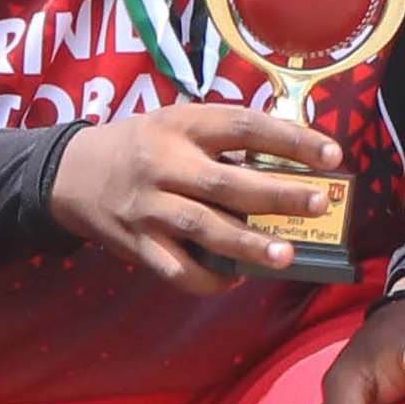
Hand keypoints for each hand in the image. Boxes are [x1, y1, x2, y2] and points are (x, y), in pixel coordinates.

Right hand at [47, 101, 354, 285]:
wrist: (72, 174)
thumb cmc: (144, 145)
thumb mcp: (180, 123)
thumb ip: (228, 139)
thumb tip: (295, 157)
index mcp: (183, 125)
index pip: (245, 126)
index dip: (291, 139)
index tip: (332, 153)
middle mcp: (165, 164)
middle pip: (227, 182)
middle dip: (277, 195)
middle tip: (320, 204)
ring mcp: (149, 207)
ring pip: (203, 229)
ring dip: (248, 244)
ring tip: (287, 256)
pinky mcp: (137, 243)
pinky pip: (176, 269)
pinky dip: (208, 280)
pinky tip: (237, 279)